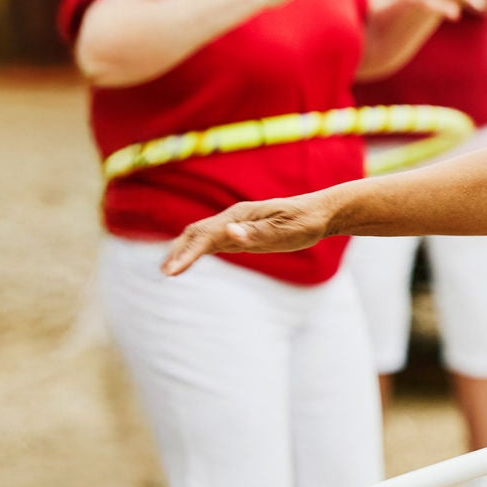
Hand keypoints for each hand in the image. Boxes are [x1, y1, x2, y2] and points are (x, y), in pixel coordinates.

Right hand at [161, 196, 333, 275]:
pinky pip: (212, 241)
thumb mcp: (286, 230)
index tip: (173, 270)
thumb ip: (257, 233)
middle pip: (197, 233)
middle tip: (166, 273)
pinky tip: (187, 262)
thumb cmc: (305, 222)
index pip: (206, 235)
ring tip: (168, 271)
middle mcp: (234, 218)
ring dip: (182, 251)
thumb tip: (229, 232)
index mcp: (241, 216)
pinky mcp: (241, 233)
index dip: (188, 253)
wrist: (320, 213)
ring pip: (201, 236)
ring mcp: (236, 225)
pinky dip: (195, 251)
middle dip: (178, 251)